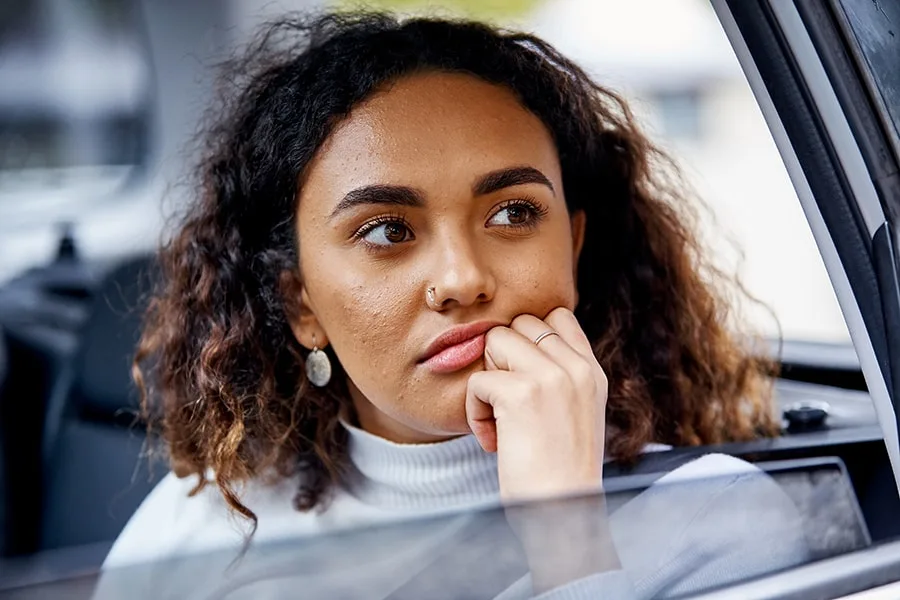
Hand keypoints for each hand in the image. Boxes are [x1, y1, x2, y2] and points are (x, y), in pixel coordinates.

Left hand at [465, 307, 607, 500]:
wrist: (564, 517)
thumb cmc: (560, 476)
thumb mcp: (576, 414)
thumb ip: (559, 377)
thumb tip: (513, 346)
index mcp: (592, 372)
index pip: (557, 316)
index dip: (528, 338)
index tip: (520, 378)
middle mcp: (576, 368)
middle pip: (520, 324)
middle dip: (503, 357)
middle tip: (507, 403)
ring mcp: (551, 377)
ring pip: (495, 341)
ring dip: (487, 380)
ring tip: (498, 421)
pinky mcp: (521, 394)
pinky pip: (477, 380)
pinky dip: (474, 412)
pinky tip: (492, 441)